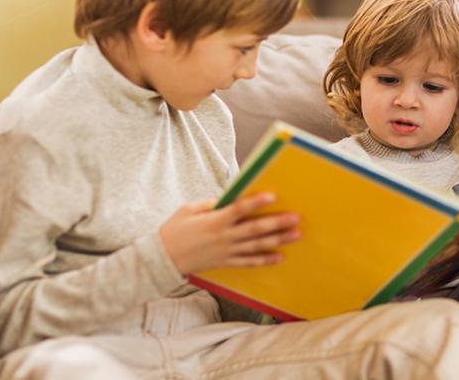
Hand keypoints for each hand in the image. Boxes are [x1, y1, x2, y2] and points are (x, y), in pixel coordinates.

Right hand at [159, 192, 300, 274]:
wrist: (162, 259)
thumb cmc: (174, 230)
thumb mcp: (188, 210)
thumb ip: (211, 204)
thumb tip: (231, 199)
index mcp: (214, 221)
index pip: (239, 209)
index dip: (256, 202)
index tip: (273, 196)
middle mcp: (223, 237)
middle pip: (255, 229)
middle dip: (277, 223)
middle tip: (296, 218)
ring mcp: (226, 252)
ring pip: (257, 246)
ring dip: (278, 240)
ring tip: (296, 235)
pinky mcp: (225, 263)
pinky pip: (249, 262)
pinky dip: (265, 260)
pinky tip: (280, 257)